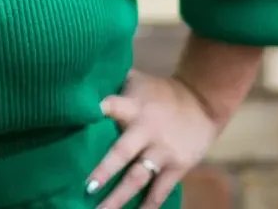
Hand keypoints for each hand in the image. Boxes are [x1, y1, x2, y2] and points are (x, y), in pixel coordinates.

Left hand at [84, 69, 220, 208]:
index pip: (111, 106)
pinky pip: (160, 190)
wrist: (204, 102)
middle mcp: (146, 129)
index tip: (74, 120)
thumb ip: (113, 85)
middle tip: (86, 188)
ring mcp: (162, 150)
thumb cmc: (159, 92)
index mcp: (133, 106)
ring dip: (119, 197)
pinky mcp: (178, 166)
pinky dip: (148, 206)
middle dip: (104, 170)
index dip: (96, 112)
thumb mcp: (137, 82)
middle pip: (122, 152)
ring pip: (138, 177)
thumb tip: (79, 85)